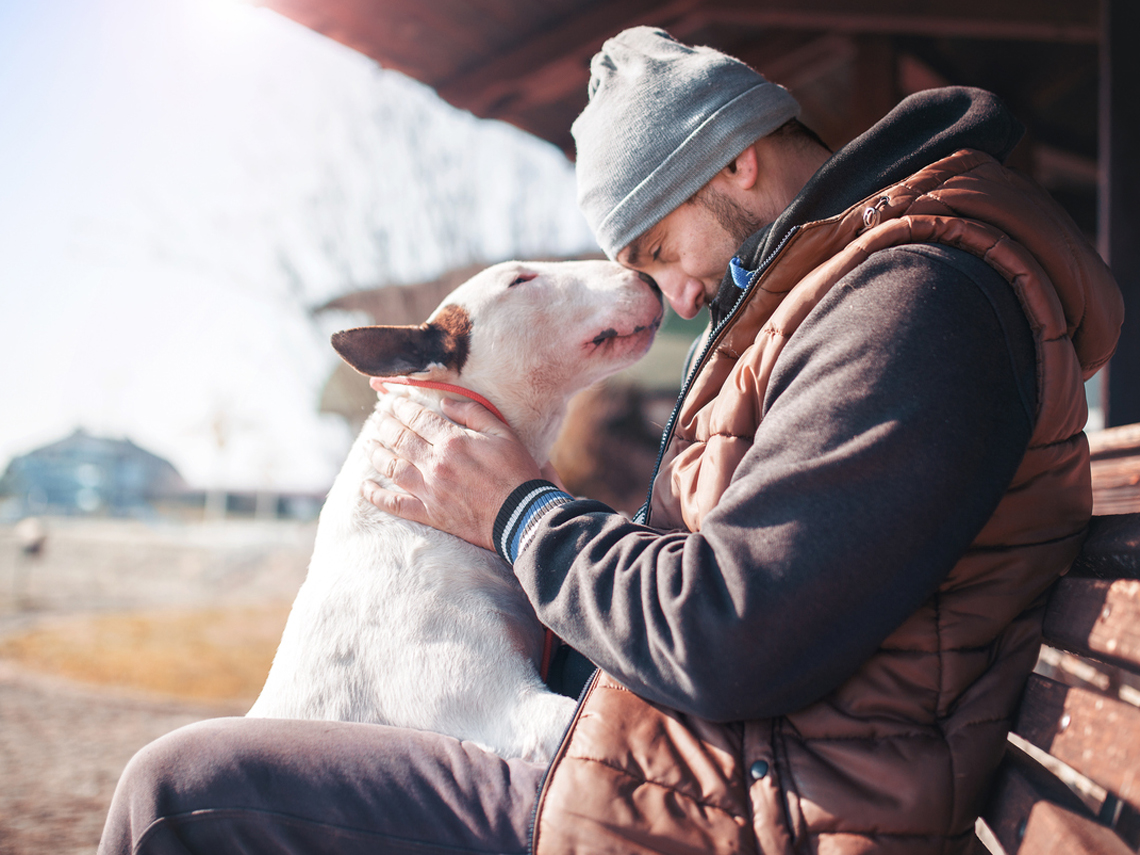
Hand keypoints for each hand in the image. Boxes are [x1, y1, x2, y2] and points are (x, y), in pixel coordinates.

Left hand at [363, 395, 542, 550]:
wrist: (522, 516)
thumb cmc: (516, 473)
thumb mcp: (503, 434)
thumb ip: (473, 414)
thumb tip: (446, 403)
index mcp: (453, 442)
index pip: (418, 418)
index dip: (403, 407)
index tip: (394, 400)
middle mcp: (435, 464)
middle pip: (400, 439)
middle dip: (386, 425)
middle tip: (379, 418)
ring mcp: (429, 491)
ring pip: (392, 468)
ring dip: (376, 454)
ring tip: (369, 445)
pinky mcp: (430, 513)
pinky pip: (395, 504)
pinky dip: (377, 495)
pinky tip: (365, 486)